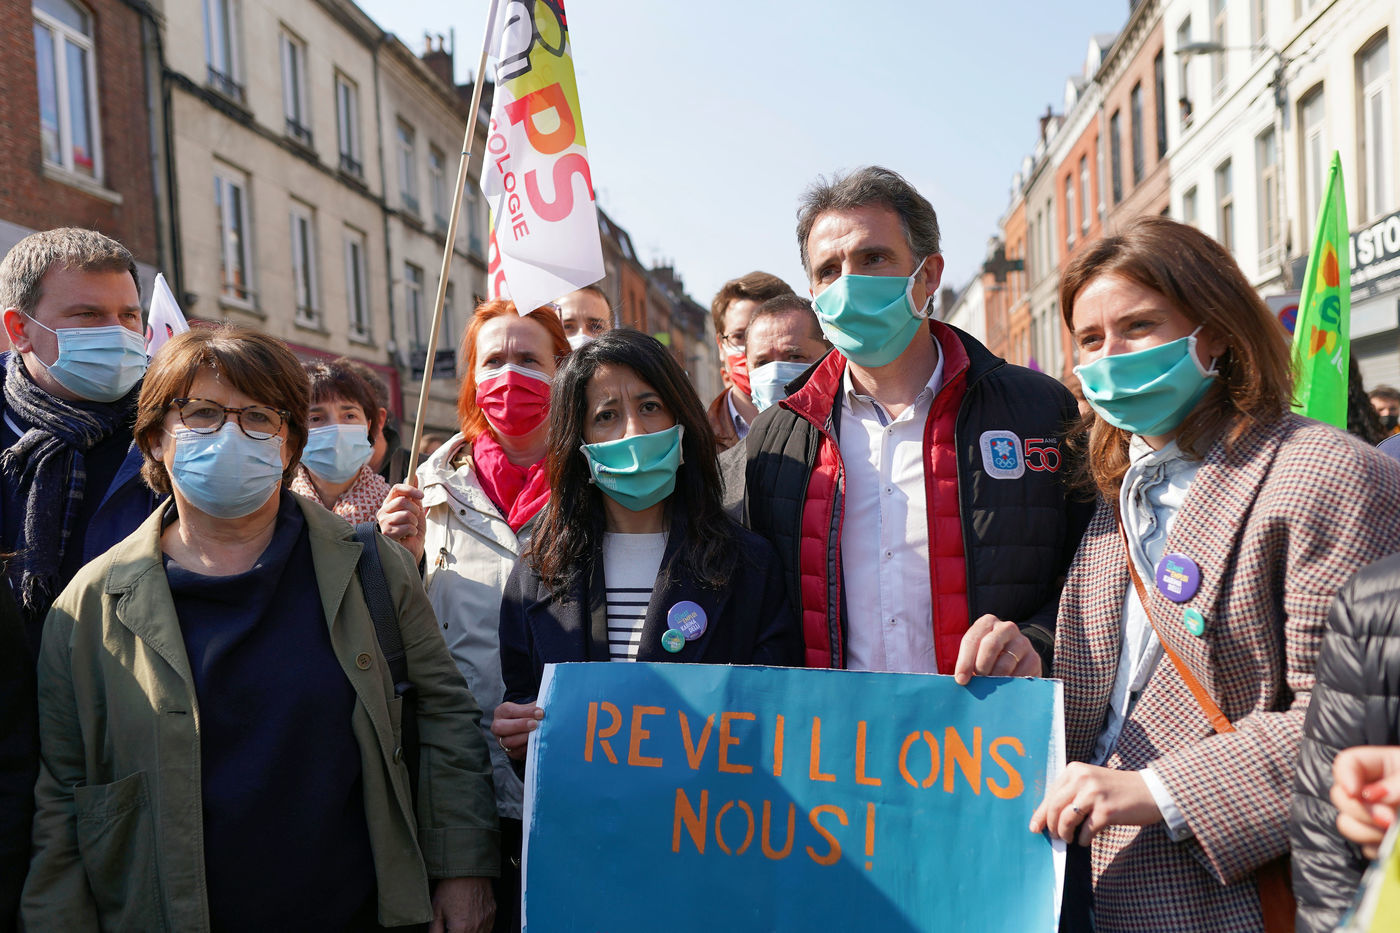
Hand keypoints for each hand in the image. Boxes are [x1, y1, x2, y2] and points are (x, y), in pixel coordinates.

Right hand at [377, 483, 425, 562]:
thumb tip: (414, 476)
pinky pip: (406, 527)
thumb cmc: (412, 530)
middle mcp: (383, 511)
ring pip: (406, 515)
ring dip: (414, 523)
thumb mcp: (416, 510)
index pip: (396, 489)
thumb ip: (414, 495)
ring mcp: (383, 522)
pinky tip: (408, 536)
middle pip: (402, 501)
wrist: (412, 549)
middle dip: (415, 510)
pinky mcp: (386, 534)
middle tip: (415, 519)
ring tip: (411, 529)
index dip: (410, 490)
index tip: (421, 495)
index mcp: (390, 503)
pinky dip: (412, 532)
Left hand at [429, 876, 493, 932]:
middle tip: (453, 927)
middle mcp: (476, 927)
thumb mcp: (436, 910)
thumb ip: (435, 930)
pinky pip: (488, 929)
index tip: (446, 930)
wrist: (468, 869)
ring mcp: (486, 920)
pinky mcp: (492, 913)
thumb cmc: (452, 886)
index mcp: (461, 929)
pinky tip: (471, 924)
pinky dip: (480, 930)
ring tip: (461, 926)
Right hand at [492, 701, 542, 760]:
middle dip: (520, 725)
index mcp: (502, 712)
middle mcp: (498, 727)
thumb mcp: (531, 707)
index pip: (509, 710)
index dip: (525, 712)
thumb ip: (536, 707)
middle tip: (536, 724)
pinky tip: (537, 743)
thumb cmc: (529, 714)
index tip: (540, 713)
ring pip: (509, 742)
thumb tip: (549, 708)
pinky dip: (528, 748)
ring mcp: (502, 741)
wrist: (527, 728)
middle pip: (501, 727)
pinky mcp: (511, 752)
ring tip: (537, 734)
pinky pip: (517, 752)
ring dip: (525, 738)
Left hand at [953, 614, 1040, 684]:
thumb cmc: (987, 658)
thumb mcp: (975, 654)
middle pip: (991, 645)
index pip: (972, 640)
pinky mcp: (1034, 658)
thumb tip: (962, 680)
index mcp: (987, 623)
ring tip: (989, 688)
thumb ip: (968, 663)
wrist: (1016, 660)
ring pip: (1006, 662)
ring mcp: (1023, 642)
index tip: (961, 680)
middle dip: (981, 667)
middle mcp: (1006, 628)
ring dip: (994, 679)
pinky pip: (1021, 674)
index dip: (965, 662)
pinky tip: (1004, 691)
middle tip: (977, 683)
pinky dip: (1010, 685)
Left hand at [1030, 763, 1162, 844]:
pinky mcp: (1106, 811)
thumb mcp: (1091, 783)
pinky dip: (1083, 839)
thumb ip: (1072, 793)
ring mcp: (1094, 794)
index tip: (1034, 827)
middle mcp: (1082, 778)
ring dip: (1065, 834)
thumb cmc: (1118, 790)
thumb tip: (1049, 817)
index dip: (1041, 813)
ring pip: (1067, 819)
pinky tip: (1086, 840)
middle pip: (1054, 807)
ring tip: (1069, 839)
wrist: (1150, 792)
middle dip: (1050, 826)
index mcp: (1075, 770)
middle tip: (1053, 837)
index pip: (1050, 794)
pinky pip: (1085, 831)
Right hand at [1331, 746, 1399, 857]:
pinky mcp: (1379, 841)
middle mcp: (1373, 789)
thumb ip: (1397, 784)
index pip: (1347, 763)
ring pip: (1346, 824)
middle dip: (1361, 811)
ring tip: (1394, 833)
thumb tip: (1372, 794)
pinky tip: (1394, 846)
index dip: (1344, 776)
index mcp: (1384, 766)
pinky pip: (1364, 847)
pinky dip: (1378, 849)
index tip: (1355, 792)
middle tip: (1389, 821)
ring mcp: (1374, 816)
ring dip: (1368, 832)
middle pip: (1340, 796)